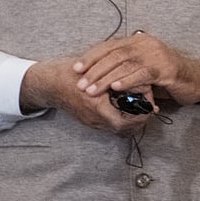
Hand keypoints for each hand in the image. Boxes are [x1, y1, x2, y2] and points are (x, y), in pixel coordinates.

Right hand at [20, 57, 150, 133]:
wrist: (48, 82)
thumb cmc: (72, 73)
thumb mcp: (98, 71)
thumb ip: (121, 78)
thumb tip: (145, 82)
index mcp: (97, 107)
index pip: (126, 122)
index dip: (142, 115)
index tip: (151, 104)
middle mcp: (94, 119)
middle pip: (125, 129)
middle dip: (140, 119)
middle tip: (150, 107)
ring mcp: (91, 122)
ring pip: (118, 129)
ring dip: (132, 120)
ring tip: (142, 107)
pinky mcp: (89, 121)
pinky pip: (110, 125)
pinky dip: (122, 118)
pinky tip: (128, 106)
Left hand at [72, 31, 199, 107]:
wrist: (196, 79)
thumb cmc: (166, 75)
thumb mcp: (143, 66)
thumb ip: (126, 65)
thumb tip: (98, 73)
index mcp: (139, 40)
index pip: (110, 45)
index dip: (91, 56)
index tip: (75, 68)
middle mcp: (147, 44)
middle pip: (115, 54)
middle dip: (95, 70)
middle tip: (80, 83)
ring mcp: (157, 55)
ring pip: (125, 64)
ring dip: (106, 78)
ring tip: (92, 90)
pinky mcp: (165, 68)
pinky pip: (142, 74)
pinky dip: (127, 80)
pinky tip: (115, 88)